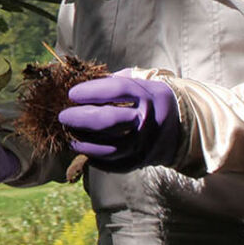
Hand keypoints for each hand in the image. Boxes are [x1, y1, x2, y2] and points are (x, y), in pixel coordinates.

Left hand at [58, 74, 181, 171]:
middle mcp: (147, 120)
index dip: (91, 91)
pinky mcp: (140, 161)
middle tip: (63, 116)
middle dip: (80, 118)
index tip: (72, 94)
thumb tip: (78, 80)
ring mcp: (145, 144)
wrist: (180, 127)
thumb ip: (112, 81)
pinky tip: (83, 149)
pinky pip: (113, 163)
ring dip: (84, 142)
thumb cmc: (149, 99)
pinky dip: (95, 158)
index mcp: (148, 95)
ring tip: (69, 135)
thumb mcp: (140, 83)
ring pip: (109, 147)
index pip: (116, 90)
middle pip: (109, 121)